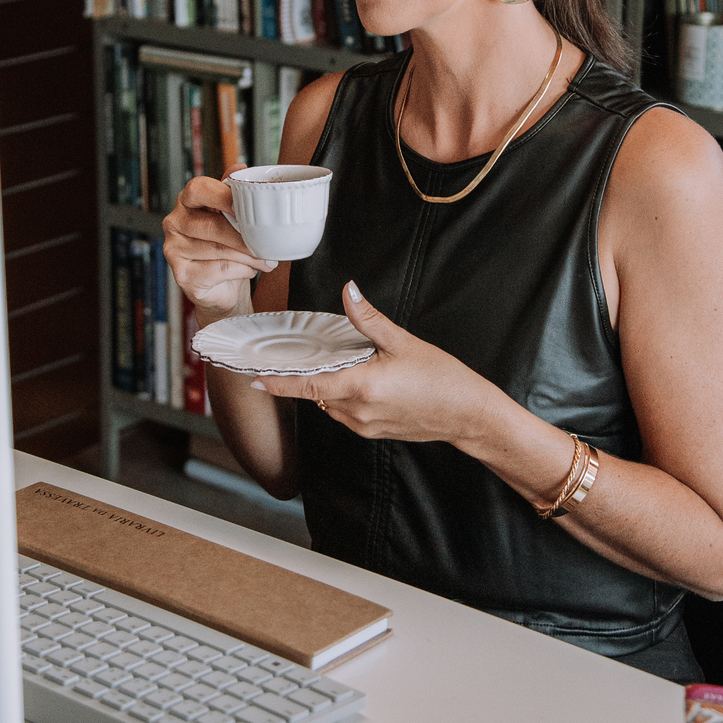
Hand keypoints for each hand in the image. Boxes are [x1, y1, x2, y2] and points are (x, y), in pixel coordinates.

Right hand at [162, 170, 277, 320]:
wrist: (223, 286)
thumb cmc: (227, 245)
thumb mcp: (231, 215)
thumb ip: (233, 191)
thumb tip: (239, 167)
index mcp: (187, 201)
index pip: (198, 189)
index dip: (222, 195)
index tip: (244, 205)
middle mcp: (175, 222)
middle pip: (212, 225)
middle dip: (244, 236)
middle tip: (267, 242)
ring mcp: (174, 250)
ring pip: (218, 250)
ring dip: (248, 256)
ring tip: (265, 258)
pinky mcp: (182, 275)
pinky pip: (219, 269)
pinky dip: (241, 270)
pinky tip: (249, 270)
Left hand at [251, 281, 498, 448]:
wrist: (469, 415)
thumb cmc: (442, 378)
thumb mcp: (404, 342)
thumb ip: (369, 320)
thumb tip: (349, 291)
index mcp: (361, 386)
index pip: (307, 386)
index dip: (278, 383)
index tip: (254, 378)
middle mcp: (358, 411)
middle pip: (317, 394)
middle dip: (305, 378)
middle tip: (296, 358)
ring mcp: (365, 425)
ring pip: (330, 405)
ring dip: (326, 387)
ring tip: (334, 364)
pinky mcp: (375, 432)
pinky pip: (346, 414)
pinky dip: (342, 396)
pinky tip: (357, 380)